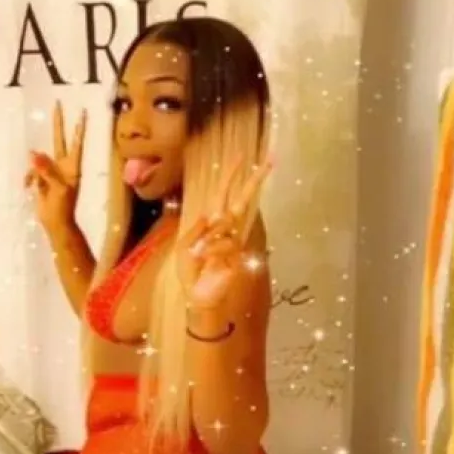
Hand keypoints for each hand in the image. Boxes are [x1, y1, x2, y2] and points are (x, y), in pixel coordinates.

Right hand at [24, 101, 86, 234]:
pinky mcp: (40, 178)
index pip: (76, 142)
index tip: (83, 112)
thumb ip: (47, 169)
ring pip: (38, 159)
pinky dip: (29, 179)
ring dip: (34, 171)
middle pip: (59, 139)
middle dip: (58, 123)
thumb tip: (33, 153)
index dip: (79, 128)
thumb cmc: (63, 206)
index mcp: (73, 166)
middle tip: (58, 104)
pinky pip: (31, 171)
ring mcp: (51, 170)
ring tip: (37, 186)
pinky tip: (29, 188)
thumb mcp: (59, 187)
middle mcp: (62, 164)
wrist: (55, 222)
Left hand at [176, 156, 272, 310]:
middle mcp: (226, 229)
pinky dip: (212, 249)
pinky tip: (205, 259)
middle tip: (270, 161)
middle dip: (254, 181)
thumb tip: (209, 214)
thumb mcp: (183, 247)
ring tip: (199, 254)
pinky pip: (226, 243)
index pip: (223, 194)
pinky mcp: (239, 256)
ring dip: (210, 236)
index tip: (242, 156)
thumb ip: (195, 229)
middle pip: (243, 200)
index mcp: (212, 223)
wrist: (197, 296)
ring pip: (226, 224)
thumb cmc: (189, 272)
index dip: (231, 176)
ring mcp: (234, 242)